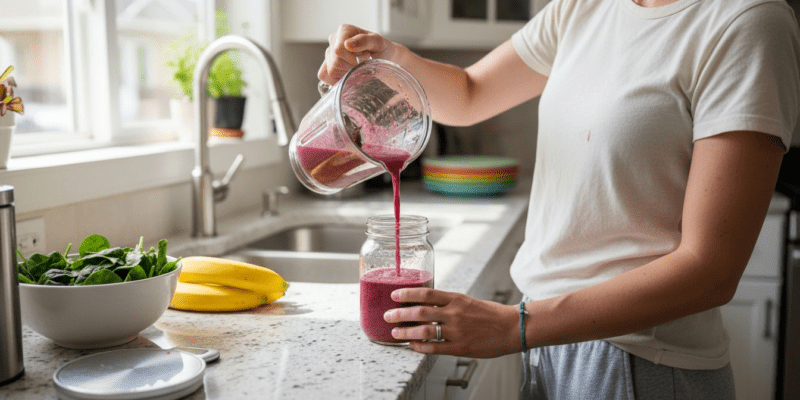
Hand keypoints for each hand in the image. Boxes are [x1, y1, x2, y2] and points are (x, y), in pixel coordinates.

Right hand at [318, 24, 398, 84]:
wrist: (383, 59)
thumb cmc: (380, 49)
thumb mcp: (378, 43)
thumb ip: (364, 41)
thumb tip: (347, 44)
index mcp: (344, 30)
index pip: (338, 50)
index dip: (351, 59)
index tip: (366, 58)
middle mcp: (334, 40)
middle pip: (336, 62)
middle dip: (352, 67)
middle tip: (364, 62)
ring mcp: (328, 53)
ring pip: (331, 71)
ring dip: (348, 73)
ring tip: (357, 66)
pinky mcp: (326, 66)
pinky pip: (324, 76)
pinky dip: (338, 80)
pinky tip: (349, 74)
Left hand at [384, 288, 519, 357]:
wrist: (512, 327)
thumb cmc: (490, 314)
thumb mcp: (467, 301)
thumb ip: (448, 303)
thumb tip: (426, 303)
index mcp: (456, 299)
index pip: (426, 293)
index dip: (407, 293)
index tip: (394, 294)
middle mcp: (454, 313)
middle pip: (420, 312)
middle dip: (400, 314)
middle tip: (388, 315)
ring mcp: (457, 331)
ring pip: (425, 331)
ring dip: (406, 332)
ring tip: (395, 333)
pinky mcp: (460, 347)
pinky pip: (435, 348)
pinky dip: (420, 347)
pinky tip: (412, 346)